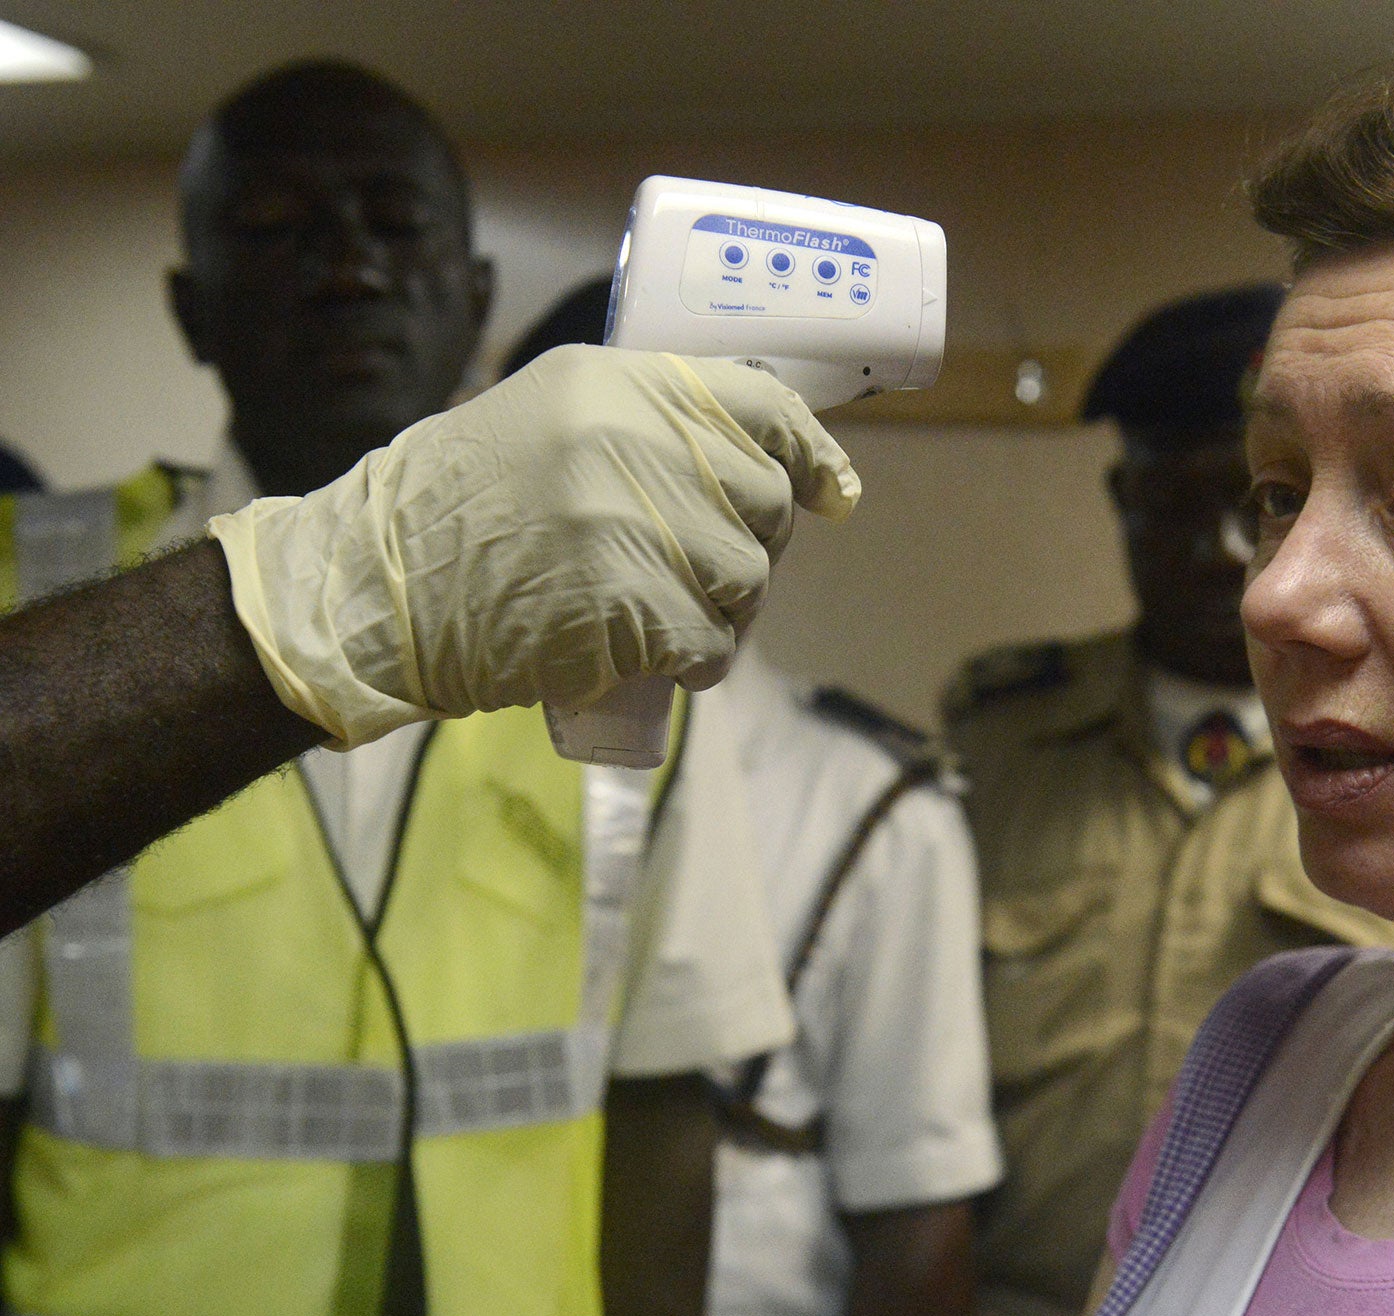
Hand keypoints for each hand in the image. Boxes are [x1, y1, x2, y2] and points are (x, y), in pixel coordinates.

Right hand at [208, 346, 858, 746]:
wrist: (373, 586)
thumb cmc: (456, 510)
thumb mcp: (547, 418)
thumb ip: (646, 424)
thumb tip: (770, 462)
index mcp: (617, 384)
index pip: (760, 407)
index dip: (809, 455)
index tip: (832, 493)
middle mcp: (636, 443)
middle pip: (762, 504)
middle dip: (746, 547)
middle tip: (692, 571)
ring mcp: (637, 526)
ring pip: (748, 580)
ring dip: (722, 612)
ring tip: (662, 616)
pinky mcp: (634, 607)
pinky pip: (715, 643)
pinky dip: (699, 662)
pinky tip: (657, 659)